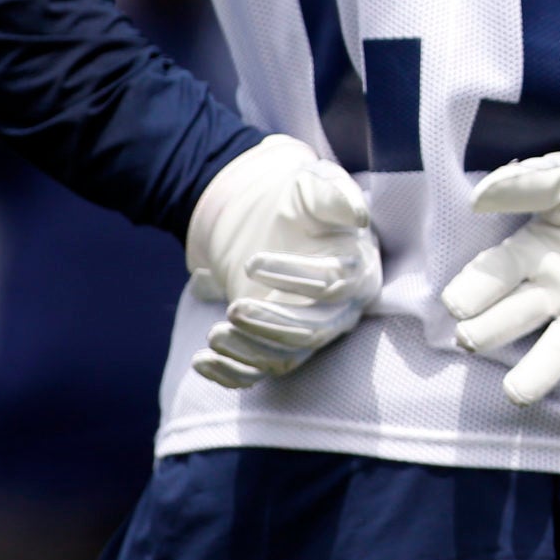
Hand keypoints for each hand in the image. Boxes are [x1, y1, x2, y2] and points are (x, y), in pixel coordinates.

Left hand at [185, 134, 382, 388]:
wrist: (269, 219)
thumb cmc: (300, 201)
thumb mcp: (317, 185)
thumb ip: (338, 194)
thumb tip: (359, 215)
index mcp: (359, 271)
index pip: (334, 284)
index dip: (294, 277)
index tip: (251, 262)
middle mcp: (341, 310)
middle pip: (314, 332)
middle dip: (272, 325)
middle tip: (234, 309)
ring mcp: (309, 332)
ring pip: (286, 358)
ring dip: (249, 350)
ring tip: (214, 333)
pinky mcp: (277, 346)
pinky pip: (260, 373)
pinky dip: (230, 374)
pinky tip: (201, 360)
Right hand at [442, 138, 559, 426]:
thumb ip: (527, 185)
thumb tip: (477, 197)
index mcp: (535, 254)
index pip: (492, 277)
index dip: (474, 291)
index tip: (457, 303)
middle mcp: (554, 295)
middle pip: (509, 323)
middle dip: (487, 334)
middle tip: (475, 336)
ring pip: (551, 358)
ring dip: (533, 378)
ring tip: (518, 389)